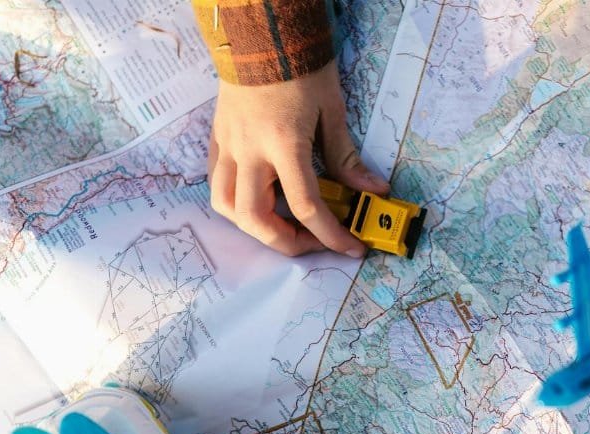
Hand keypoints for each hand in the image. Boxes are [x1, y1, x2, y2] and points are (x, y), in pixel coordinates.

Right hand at [207, 61, 388, 256]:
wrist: (262, 30)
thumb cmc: (300, 66)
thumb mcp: (333, 110)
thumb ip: (346, 157)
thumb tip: (371, 190)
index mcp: (284, 144)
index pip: (307, 207)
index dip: (332, 235)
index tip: (351, 247)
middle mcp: (250, 151)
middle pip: (257, 219)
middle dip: (288, 242)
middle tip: (315, 242)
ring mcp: (229, 146)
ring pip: (226, 206)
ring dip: (255, 227)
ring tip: (284, 225)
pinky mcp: (218, 139)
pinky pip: (217, 183)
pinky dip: (236, 203)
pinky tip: (260, 200)